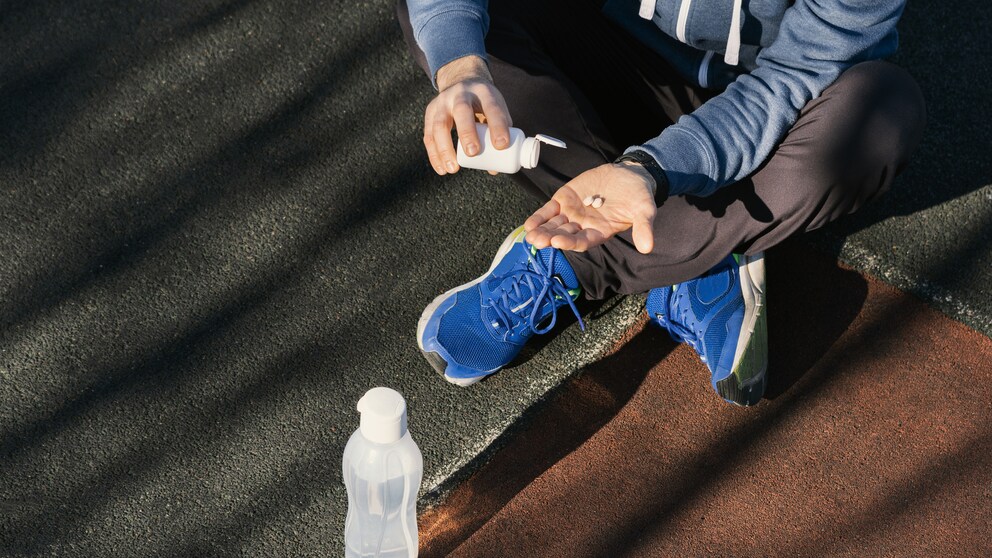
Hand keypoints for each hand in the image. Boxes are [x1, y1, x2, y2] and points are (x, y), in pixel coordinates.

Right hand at [424, 55, 511, 175]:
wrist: (462, 81)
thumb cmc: (484, 104)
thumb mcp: (496, 110)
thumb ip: (499, 136)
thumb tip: (494, 168)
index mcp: (483, 92)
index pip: (492, 107)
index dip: (497, 126)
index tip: (501, 145)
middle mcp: (461, 93)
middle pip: (462, 110)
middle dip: (467, 132)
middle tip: (473, 153)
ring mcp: (443, 102)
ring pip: (440, 124)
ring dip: (445, 148)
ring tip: (453, 169)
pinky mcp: (430, 112)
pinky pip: (429, 135)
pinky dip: (435, 154)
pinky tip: (442, 169)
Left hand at [524, 163, 656, 253]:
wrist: (629, 174)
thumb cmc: (638, 195)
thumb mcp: (644, 210)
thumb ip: (643, 227)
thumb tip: (649, 248)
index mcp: (600, 232)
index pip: (583, 241)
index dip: (571, 242)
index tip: (559, 243)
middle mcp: (583, 226)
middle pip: (564, 235)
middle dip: (550, 239)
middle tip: (537, 242)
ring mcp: (572, 213)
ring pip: (554, 225)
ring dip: (541, 231)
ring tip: (530, 236)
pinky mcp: (564, 200)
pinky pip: (549, 211)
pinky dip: (539, 217)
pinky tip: (529, 224)